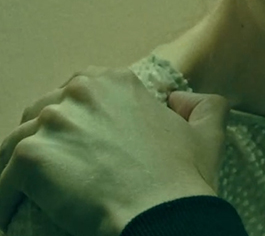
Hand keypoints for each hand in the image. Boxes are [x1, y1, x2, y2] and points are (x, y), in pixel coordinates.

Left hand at [0, 67, 228, 235]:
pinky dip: (5, 199)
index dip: (77, 121)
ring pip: (15, 145)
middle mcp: (81, 91)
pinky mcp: (29, 156)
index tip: (80, 147)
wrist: (162, 212)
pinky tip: (10, 218)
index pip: (76, 92)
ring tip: (27, 196)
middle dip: (46, 141)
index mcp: (117, 81)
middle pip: (41, 114)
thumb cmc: (183, 177)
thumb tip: (179, 101)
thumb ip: (202, 105)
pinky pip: (2, 182)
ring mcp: (52, 122)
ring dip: (20, 170)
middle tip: (58, 173)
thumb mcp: (209, 130)